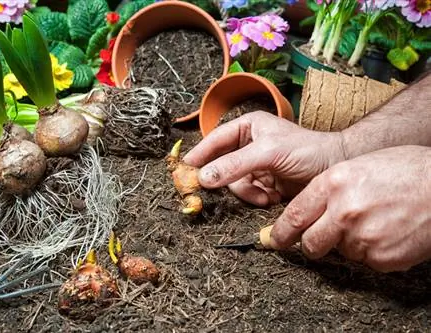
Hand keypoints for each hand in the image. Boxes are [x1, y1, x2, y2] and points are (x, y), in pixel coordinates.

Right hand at [184, 111, 345, 205]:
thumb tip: (203, 177)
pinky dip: (257, 199)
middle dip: (229, 181)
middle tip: (220, 192)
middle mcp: (247, 145)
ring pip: (233, 184)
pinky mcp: (263, 183)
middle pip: (220, 166)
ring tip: (265, 194)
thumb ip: (235, 164)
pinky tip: (271, 197)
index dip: (199, 155)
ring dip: (247, 193)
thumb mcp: (268, 153)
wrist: (335, 169)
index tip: (184, 170)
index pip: (214, 140)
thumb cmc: (306, 150)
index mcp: (246, 128)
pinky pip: (247, 194)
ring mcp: (254, 166)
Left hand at [270, 145, 430, 271]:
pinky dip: (373, 250)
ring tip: (374, 221)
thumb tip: (307, 212)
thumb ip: (329, 190)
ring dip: (349, 243)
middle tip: (318, 240)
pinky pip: (366, 260)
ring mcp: (363, 236)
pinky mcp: (382, 257)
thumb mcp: (357, 167)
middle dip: (311, 245)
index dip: (281, 232)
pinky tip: (388, 231)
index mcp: (333, 184)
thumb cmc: (404, 170)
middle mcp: (343, 211)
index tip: (274, 240)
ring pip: (341, 251)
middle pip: (310, 243)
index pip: (294, 216)